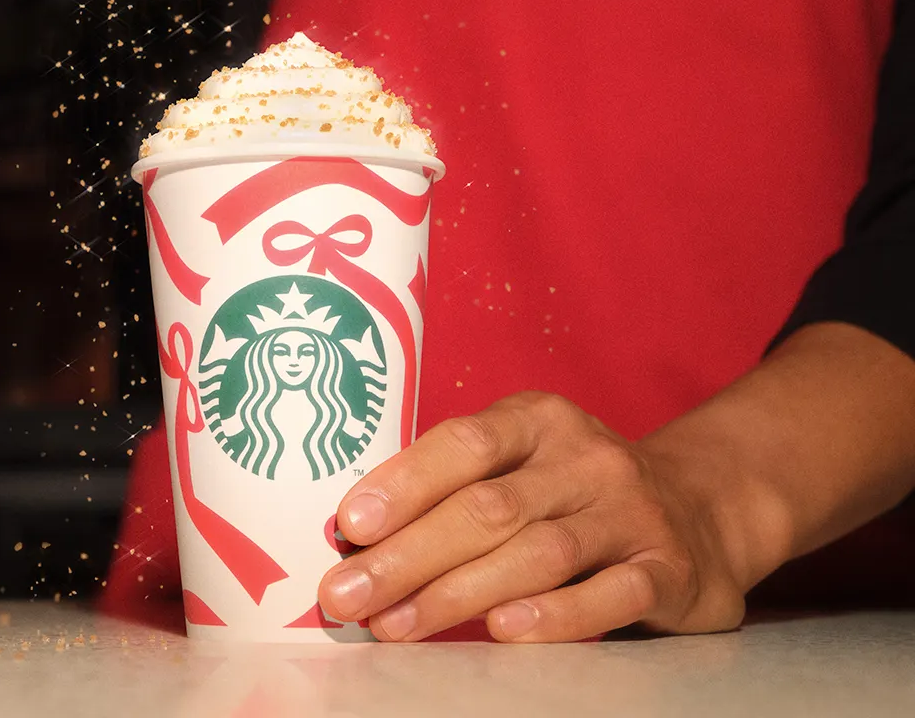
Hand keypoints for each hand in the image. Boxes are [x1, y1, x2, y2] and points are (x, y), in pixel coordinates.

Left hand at [316, 392, 748, 641]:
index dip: (403, 484)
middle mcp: (587, 459)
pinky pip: (611, 592)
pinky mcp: (670, 569)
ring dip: (458, 593)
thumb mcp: (518, 467)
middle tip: (347, 597)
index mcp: (537, 421)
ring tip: (397, 625)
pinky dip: (556, 615)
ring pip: (538, 552)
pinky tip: (504, 630)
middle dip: (408, 556)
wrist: (703, 509)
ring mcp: (633, 513)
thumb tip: (353, 542)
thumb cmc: (572, 495)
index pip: (462, 443)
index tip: (350, 526)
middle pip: (487, 507)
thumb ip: (448, 493)